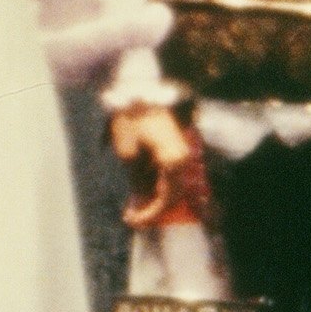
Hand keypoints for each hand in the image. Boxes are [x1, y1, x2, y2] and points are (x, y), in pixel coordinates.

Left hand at [111, 102, 203, 226]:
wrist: (137, 91)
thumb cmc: (131, 119)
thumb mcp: (127, 152)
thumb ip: (136, 180)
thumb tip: (140, 199)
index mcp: (173, 161)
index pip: (167, 199)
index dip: (150, 214)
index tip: (132, 220)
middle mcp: (182, 159)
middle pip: (174, 196)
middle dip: (154, 210)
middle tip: (132, 217)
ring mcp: (181, 153)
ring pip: (174, 186)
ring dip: (156, 199)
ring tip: (134, 205)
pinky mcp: (176, 148)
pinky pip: (171, 174)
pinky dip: (158, 186)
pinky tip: (142, 190)